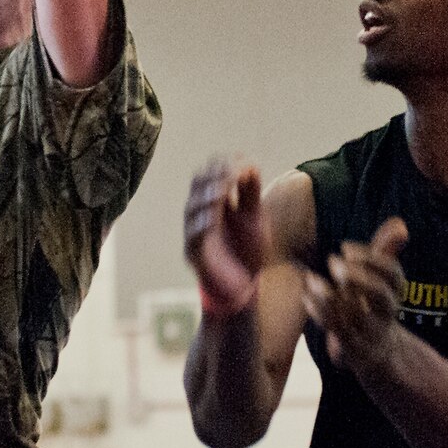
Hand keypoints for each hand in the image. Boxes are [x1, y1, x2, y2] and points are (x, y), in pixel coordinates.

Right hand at [185, 158, 265, 315]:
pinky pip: (193, 235)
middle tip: (232, 171)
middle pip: (197, 184)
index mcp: (213, 202)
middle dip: (213, 175)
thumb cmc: (247, 251)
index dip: (222, 164)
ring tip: (223, 188)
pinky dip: (202, 223)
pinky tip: (213, 217)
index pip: (210, 173)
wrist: (244, 287)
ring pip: (192, 207)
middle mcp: (200, 213)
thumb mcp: (255, 218)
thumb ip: (251, 194)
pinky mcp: (193, 253)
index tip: (243, 160)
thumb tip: (250, 163)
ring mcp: (194, 232)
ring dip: (207, 196)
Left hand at [304, 217, 408, 374]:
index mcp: (395, 293)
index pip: (393, 274)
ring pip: (356, 316)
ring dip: (331, 295)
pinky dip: (320, 312)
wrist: (376, 353)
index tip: (344, 246)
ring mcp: (371, 332)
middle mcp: (387, 313)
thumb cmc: (371, 306)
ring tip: (311, 278)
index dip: (371, 258)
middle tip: (332, 261)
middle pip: (381, 295)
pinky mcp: (353, 348)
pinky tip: (306, 294)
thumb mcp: (379, 279)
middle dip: (359, 276)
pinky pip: (337, 331)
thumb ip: (385, 252)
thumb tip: (400, 223)